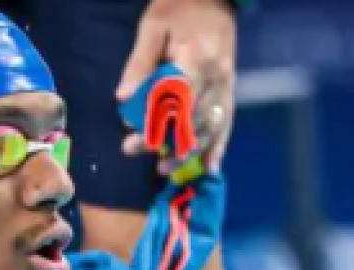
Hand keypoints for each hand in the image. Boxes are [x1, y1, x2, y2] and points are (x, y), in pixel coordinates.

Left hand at [117, 0, 239, 175]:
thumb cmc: (179, 7)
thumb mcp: (153, 27)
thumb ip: (140, 63)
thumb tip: (123, 98)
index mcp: (197, 58)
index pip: (174, 102)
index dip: (154, 126)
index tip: (131, 142)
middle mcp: (217, 76)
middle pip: (191, 119)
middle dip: (162, 142)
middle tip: (134, 152)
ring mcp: (227, 84)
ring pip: (209, 127)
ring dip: (187, 150)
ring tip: (162, 168)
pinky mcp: (230, 88)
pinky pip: (227, 122)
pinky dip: (218, 146)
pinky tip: (210, 167)